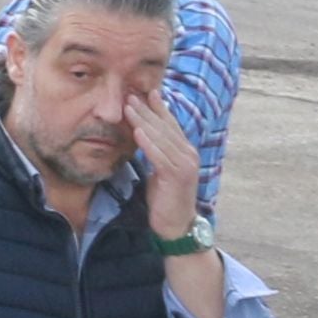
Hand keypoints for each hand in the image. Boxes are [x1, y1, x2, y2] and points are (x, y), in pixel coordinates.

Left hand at [128, 83, 199, 240]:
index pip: (170, 124)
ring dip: (144, 120)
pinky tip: (137, 131)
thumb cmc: (165, 199)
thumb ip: (156, 153)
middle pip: (165, 126)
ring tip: (129, 106)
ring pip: (161, 137)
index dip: (158, 108)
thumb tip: (143, 136)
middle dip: (147, 109)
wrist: (176, 226)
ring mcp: (185, 164)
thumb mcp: (160, 171)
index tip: (147, 92)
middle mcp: (188, 154)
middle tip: (131, 94)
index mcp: (185, 151)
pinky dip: (148, 142)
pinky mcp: (177, 176)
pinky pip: (160, 155)